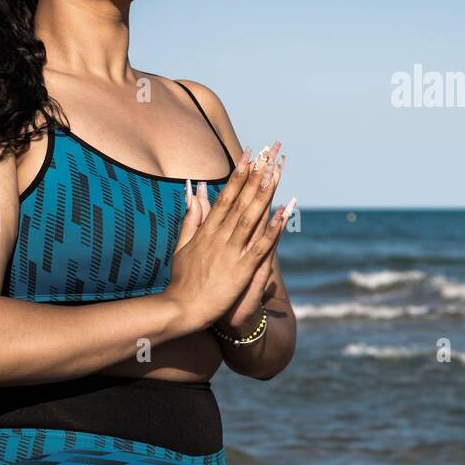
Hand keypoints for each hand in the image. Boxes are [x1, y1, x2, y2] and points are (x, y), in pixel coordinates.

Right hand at [164, 143, 289, 333]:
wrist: (181, 309)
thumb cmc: (182, 280)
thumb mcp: (181, 245)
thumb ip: (190, 218)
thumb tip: (193, 192)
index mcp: (207, 231)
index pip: (226, 197)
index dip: (238, 175)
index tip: (248, 156)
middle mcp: (220, 237)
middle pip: (241, 201)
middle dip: (255, 177)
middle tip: (268, 155)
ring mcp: (231, 252)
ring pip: (251, 218)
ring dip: (264, 195)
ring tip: (276, 173)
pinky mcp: (242, 269)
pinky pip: (261, 245)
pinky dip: (272, 229)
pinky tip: (283, 213)